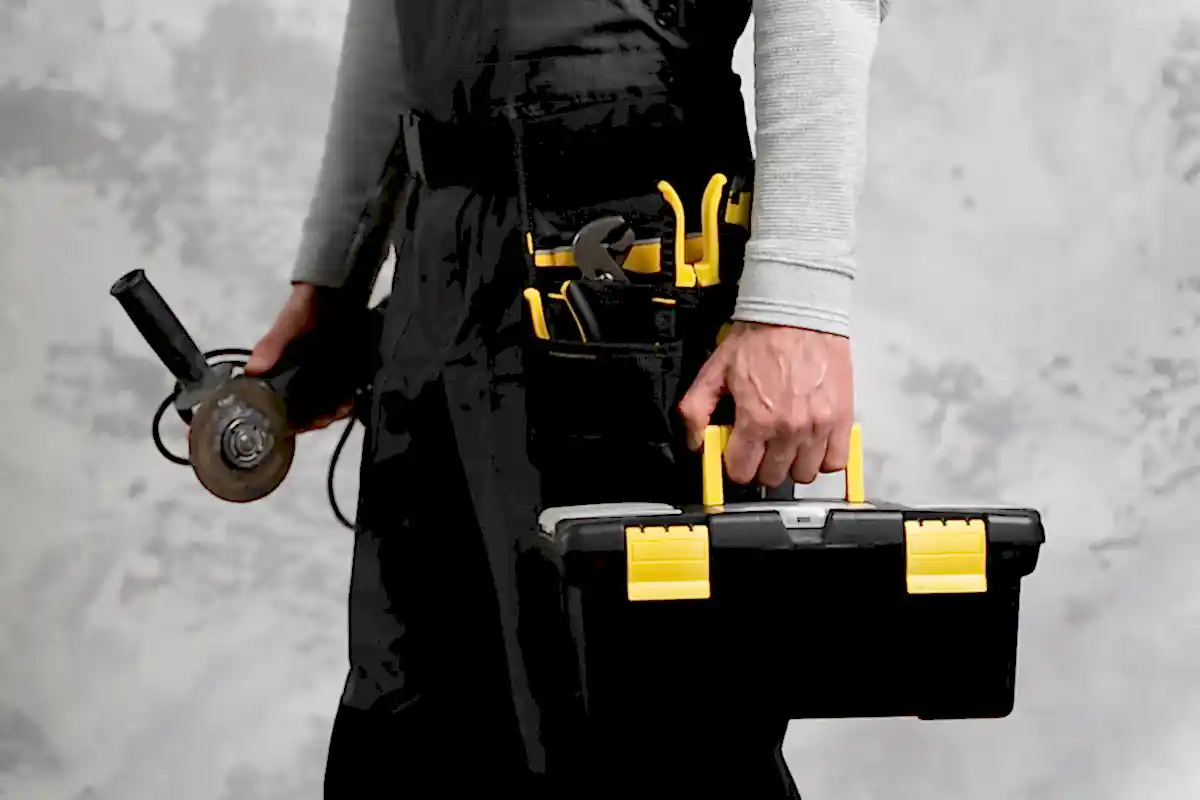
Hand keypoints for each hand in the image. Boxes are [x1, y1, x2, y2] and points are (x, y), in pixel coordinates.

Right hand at [244, 283, 355, 431]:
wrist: (337, 290)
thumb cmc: (305, 307)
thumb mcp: (287, 325)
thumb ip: (271, 345)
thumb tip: (253, 370)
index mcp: (279, 371)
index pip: (276, 404)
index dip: (286, 419)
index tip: (299, 425)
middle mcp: (298, 378)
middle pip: (303, 410)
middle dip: (314, 419)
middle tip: (326, 418)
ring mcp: (321, 377)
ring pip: (324, 406)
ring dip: (332, 413)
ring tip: (342, 409)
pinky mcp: (343, 373)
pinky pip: (344, 394)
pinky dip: (348, 402)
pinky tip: (353, 402)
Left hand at [678, 322, 853, 486]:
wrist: (798, 312)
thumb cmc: (760, 337)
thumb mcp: (714, 370)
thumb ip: (696, 410)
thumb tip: (694, 441)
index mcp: (756, 419)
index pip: (741, 471)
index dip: (734, 464)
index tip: (736, 453)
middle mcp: (789, 428)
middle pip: (771, 477)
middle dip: (760, 466)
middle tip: (759, 446)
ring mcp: (818, 426)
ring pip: (803, 473)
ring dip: (791, 464)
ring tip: (785, 444)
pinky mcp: (842, 418)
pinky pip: (836, 461)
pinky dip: (823, 458)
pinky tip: (811, 444)